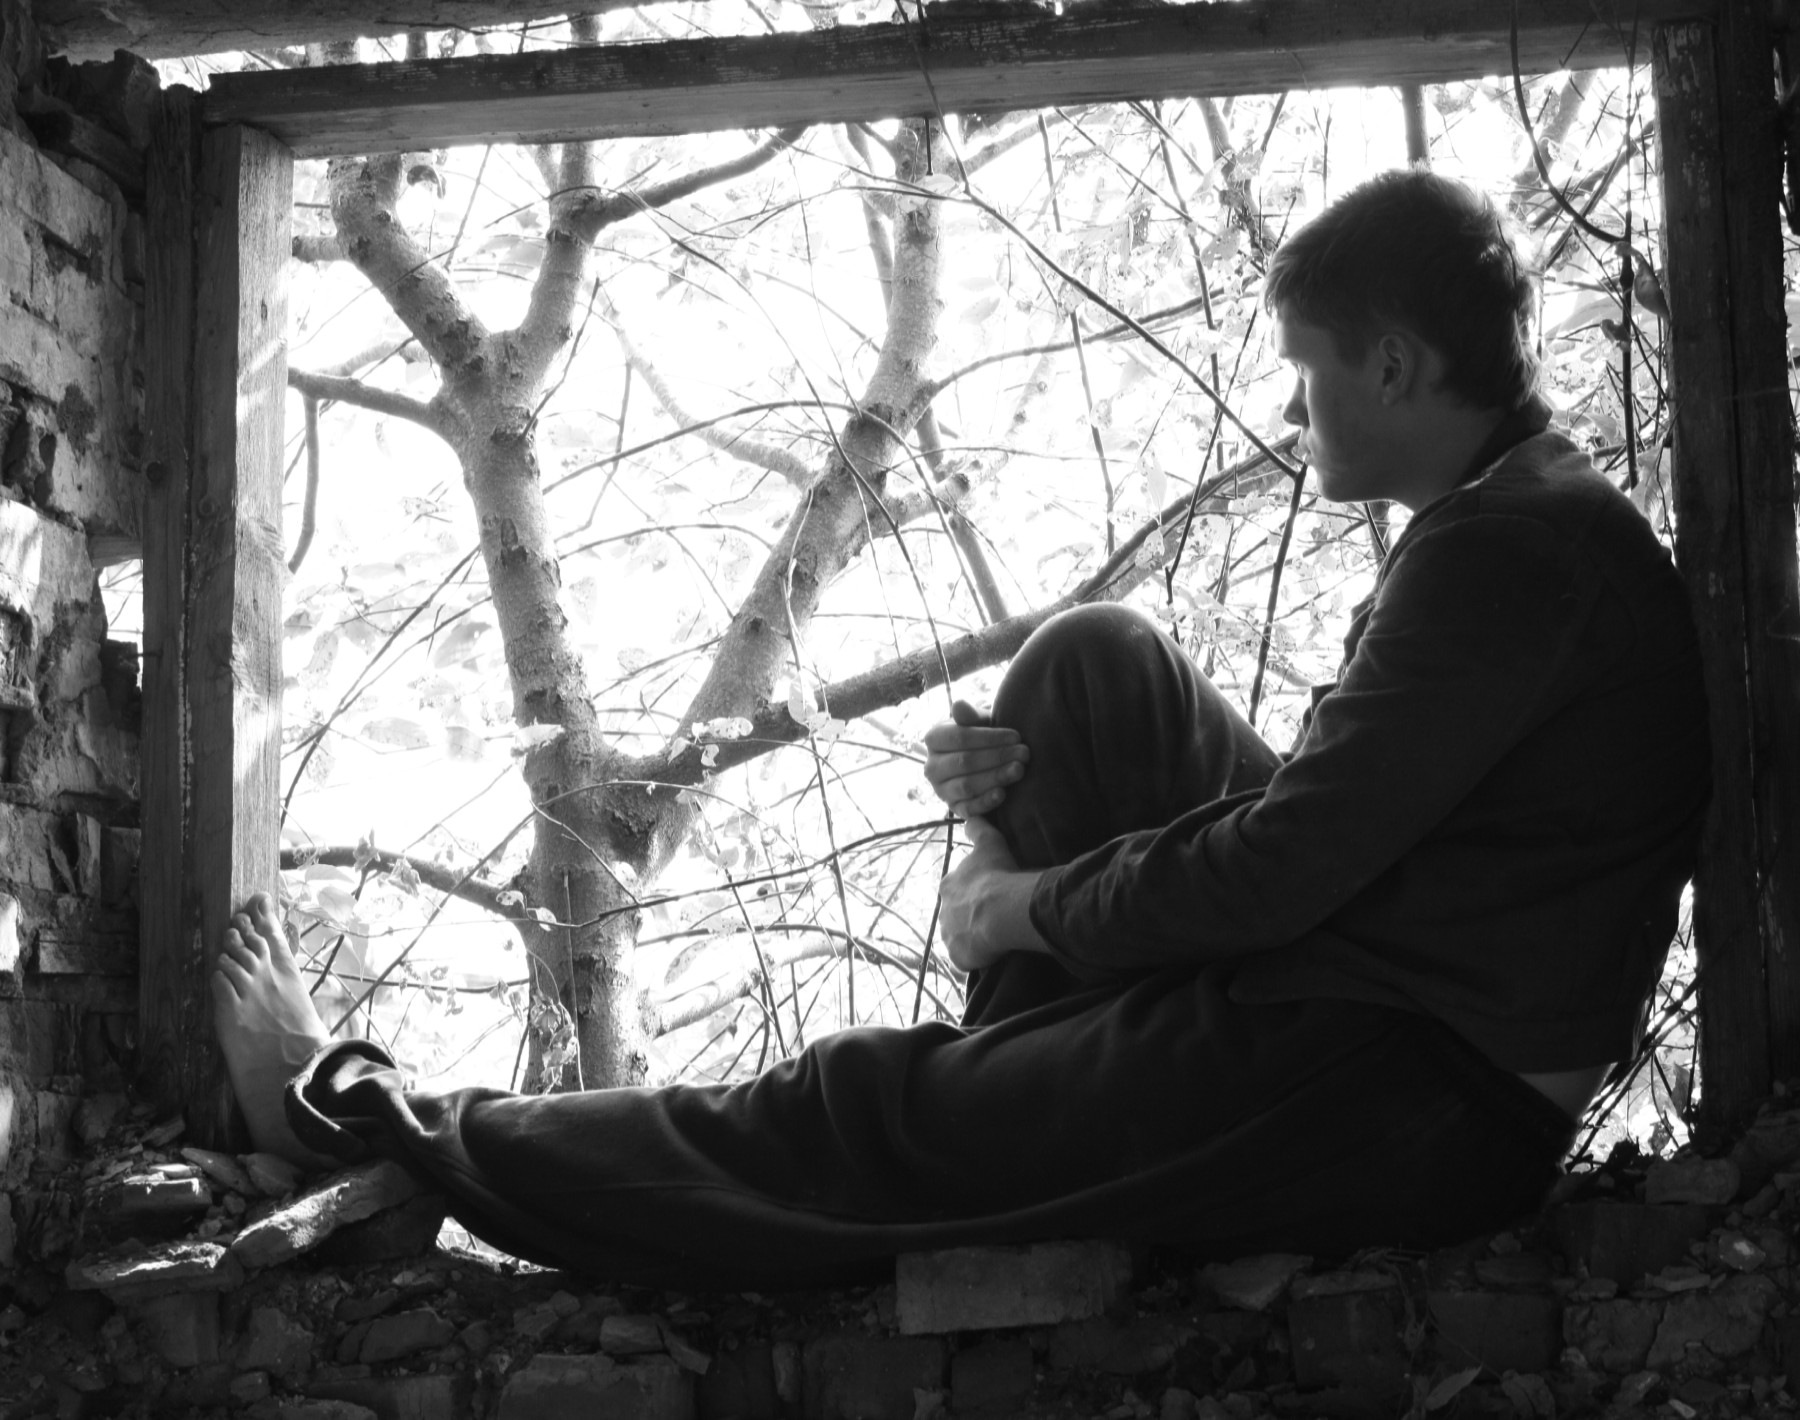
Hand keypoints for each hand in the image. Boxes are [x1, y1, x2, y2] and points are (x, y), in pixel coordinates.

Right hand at [923, 699, 1029, 818]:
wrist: (985, 760)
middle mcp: (931, 766)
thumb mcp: (979, 722)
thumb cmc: (982, 737)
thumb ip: (971, 715)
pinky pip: (968, 808)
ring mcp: (940, 790)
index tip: (1016, 737)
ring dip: (996, 777)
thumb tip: (959, 705)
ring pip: (967, 785)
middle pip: (965, 762)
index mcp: (934, 738)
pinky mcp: (953, 808)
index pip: (960, 738)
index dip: (990, 738)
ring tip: (1019, 770)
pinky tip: (1003, 794)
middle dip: (998, 757)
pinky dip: (986, 802)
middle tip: (1024, 754)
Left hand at [938, 816, 1048, 971]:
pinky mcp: (958, 957)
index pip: (958, 890)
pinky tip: (992, 955)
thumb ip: (978, 827)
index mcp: (948, 886)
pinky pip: (966, 960)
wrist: (1001, 909)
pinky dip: (977, 958)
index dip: (974, 892)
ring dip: (972, 938)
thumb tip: (970, 816)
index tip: (990, 895)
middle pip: (956, 915)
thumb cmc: (997, 874)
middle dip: (970, 916)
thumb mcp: (989, 842)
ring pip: (959, 937)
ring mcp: (948, 936)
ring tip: (995, 938)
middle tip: (994, 917)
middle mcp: (942, 911)